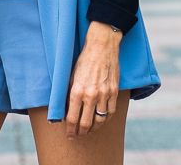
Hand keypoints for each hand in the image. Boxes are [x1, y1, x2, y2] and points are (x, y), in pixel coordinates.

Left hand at [64, 21, 121, 137]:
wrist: (102, 46)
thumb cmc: (84, 59)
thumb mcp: (71, 76)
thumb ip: (69, 93)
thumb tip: (66, 109)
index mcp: (77, 91)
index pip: (72, 118)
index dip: (70, 130)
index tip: (69, 134)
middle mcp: (91, 95)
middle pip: (86, 123)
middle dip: (81, 132)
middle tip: (78, 135)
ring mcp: (104, 94)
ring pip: (100, 120)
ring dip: (93, 128)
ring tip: (89, 130)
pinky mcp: (114, 91)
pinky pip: (110, 112)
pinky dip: (105, 119)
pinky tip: (101, 120)